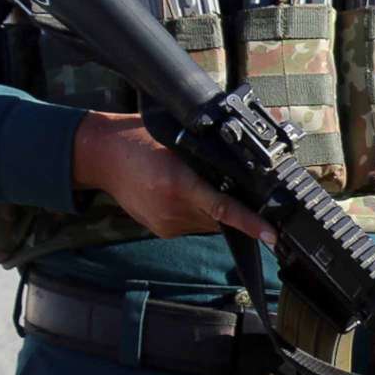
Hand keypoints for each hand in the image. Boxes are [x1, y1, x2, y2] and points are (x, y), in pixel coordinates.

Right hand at [71, 112, 274, 244]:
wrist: (104, 156)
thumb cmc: (141, 140)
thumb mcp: (179, 140)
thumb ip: (210, 156)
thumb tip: (249, 160)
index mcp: (178, 184)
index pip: (224, 208)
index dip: (250, 223)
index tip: (270, 234)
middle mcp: (173, 208)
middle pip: (222, 218)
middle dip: (236, 207)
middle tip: (237, 187)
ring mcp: (166, 223)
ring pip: (209, 224)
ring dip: (214, 209)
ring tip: (197, 184)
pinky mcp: (162, 230)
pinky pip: (193, 225)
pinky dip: (197, 213)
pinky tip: (184, 194)